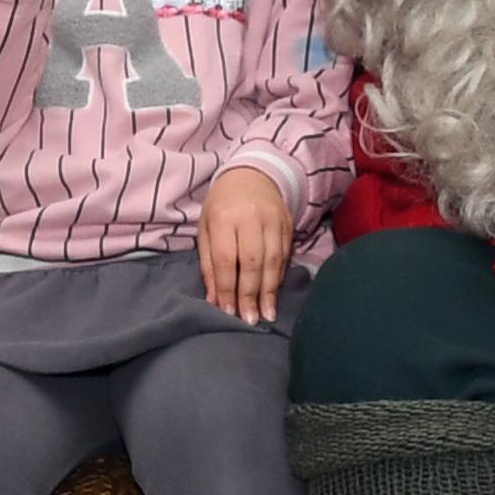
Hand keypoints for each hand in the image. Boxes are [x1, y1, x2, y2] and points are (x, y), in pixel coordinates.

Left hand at [199, 165, 293, 324]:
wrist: (252, 175)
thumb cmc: (222, 206)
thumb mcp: (206, 229)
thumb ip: (208, 264)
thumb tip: (214, 299)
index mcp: (224, 217)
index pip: (226, 259)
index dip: (228, 288)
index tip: (228, 312)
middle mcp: (251, 218)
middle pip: (252, 262)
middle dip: (250, 294)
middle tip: (250, 319)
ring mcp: (273, 220)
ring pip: (273, 261)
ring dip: (269, 291)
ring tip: (267, 314)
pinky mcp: (289, 223)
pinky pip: (285, 255)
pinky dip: (279, 277)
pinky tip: (275, 294)